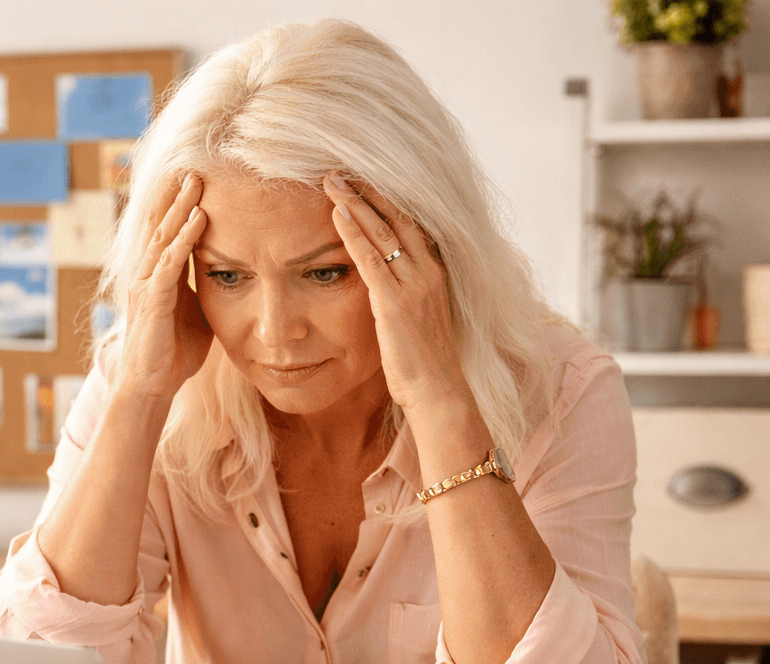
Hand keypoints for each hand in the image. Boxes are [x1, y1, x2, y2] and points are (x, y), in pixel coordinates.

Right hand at [114, 172, 213, 400]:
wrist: (151, 386)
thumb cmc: (173, 353)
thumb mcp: (196, 312)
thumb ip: (206, 289)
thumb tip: (233, 274)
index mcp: (158, 275)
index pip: (167, 231)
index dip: (179, 205)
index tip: (195, 179)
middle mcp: (147, 274)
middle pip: (161, 225)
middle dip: (177, 195)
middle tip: (195, 165)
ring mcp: (147, 286)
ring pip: (163, 236)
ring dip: (180, 207)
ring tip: (196, 181)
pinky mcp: (153, 301)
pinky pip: (169, 263)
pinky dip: (184, 238)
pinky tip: (199, 219)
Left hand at [323, 173, 470, 414]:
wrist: (438, 391)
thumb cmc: (422, 360)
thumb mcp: (415, 316)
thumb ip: (402, 291)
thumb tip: (383, 279)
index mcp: (435, 271)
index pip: (410, 222)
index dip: (386, 197)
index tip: (362, 176)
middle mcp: (429, 271)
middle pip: (397, 216)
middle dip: (368, 189)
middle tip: (340, 167)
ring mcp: (414, 285)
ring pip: (383, 231)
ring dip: (355, 202)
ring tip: (332, 180)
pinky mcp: (395, 304)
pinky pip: (371, 260)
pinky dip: (353, 234)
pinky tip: (337, 215)